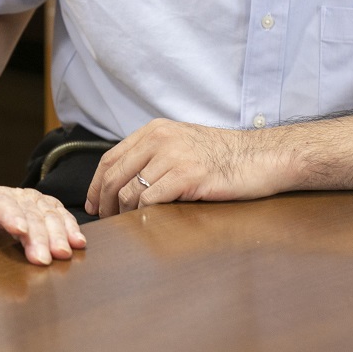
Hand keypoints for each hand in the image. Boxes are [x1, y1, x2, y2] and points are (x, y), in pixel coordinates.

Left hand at [0, 187, 86, 265]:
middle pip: (28, 211)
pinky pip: (59, 214)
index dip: (12, 216)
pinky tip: (77, 242)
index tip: (21, 232)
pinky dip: (70, 227)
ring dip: (59, 232)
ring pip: (47, 211)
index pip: (0, 203)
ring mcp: (29, 202)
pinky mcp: (43, 211)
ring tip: (65, 252)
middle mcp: (11, 197)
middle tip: (45, 258)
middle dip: (39, 235)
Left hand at [85, 118, 288, 216]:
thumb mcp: (182, 142)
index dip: (95, 183)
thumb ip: (154, 153)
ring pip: (130, 190)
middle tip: (103, 219)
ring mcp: (172, 156)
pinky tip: (146, 222)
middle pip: (114, 175)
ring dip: (123, 212)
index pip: (111, 158)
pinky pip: (151, 200)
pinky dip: (143, 214)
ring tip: (125, 223)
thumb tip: (125, 179)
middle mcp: (159, 139)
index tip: (92, 203)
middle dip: (103, 201)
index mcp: (154, 130)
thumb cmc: (223, 155)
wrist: (260, 156)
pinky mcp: (187, 176)